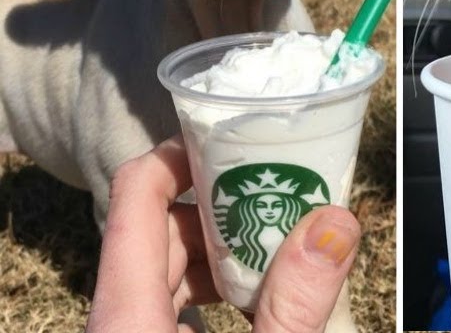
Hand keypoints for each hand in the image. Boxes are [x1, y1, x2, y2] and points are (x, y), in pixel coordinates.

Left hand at [86, 135, 361, 332]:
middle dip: (223, 207)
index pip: (133, 197)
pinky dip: (213, 289)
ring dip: (223, 251)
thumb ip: (296, 302)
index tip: (230, 138)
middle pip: (156, 232)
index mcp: (124, 318)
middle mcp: (113, 323)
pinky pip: (166, 308)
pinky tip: (262, 302)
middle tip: (282, 192)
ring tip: (285, 247)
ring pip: (163, 272)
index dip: (177, 154)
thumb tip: (336, 223)